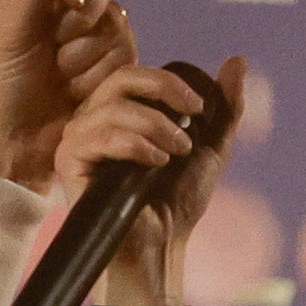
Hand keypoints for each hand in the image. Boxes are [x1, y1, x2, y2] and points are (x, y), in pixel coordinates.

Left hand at [0, 0, 129, 192]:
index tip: (69, 0)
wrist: (19, 139)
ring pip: (118, 19)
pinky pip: (126, 52)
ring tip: (58, 76)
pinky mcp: (116, 58)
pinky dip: (97, 75)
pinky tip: (74, 91)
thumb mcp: (8, 32)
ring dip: (84, 54)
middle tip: (56, 47)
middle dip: (83, 17)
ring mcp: (96, 27)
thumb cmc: (3, 83)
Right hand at [57, 58, 241, 305]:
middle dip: (162, 90)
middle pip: (120, 79)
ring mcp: (78, 142)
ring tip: (176, 152)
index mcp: (120, 114)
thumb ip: (224, 106)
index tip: (199, 107)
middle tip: (192, 116)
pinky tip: (156, 162)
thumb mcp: (210, 146)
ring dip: (155, 125)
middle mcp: (94, 122)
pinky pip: (98, 136)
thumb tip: (237, 60)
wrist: (161, 245)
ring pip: (112, 108)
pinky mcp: (68, 163)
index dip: (168, 82)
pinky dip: (134, 144)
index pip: (134, 75)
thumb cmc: (178, 201)